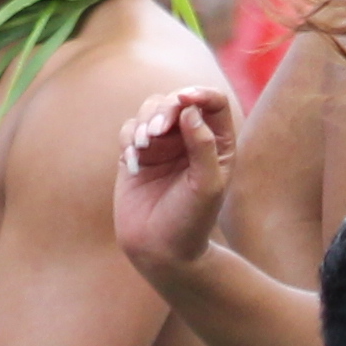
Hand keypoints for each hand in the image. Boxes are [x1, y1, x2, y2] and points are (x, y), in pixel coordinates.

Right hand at [112, 84, 242, 276]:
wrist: (161, 251)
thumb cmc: (191, 221)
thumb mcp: (207, 185)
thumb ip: (203, 146)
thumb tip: (190, 109)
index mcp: (217, 143)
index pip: (213, 102)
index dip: (199, 93)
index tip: (184, 100)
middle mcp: (190, 139)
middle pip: (177, 101)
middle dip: (165, 109)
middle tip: (157, 131)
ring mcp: (162, 146)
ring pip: (150, 110)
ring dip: (144, 121)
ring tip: (143, 146)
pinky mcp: (137, 155)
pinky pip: (129, 130)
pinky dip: (128, 139)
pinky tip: (133, 162)